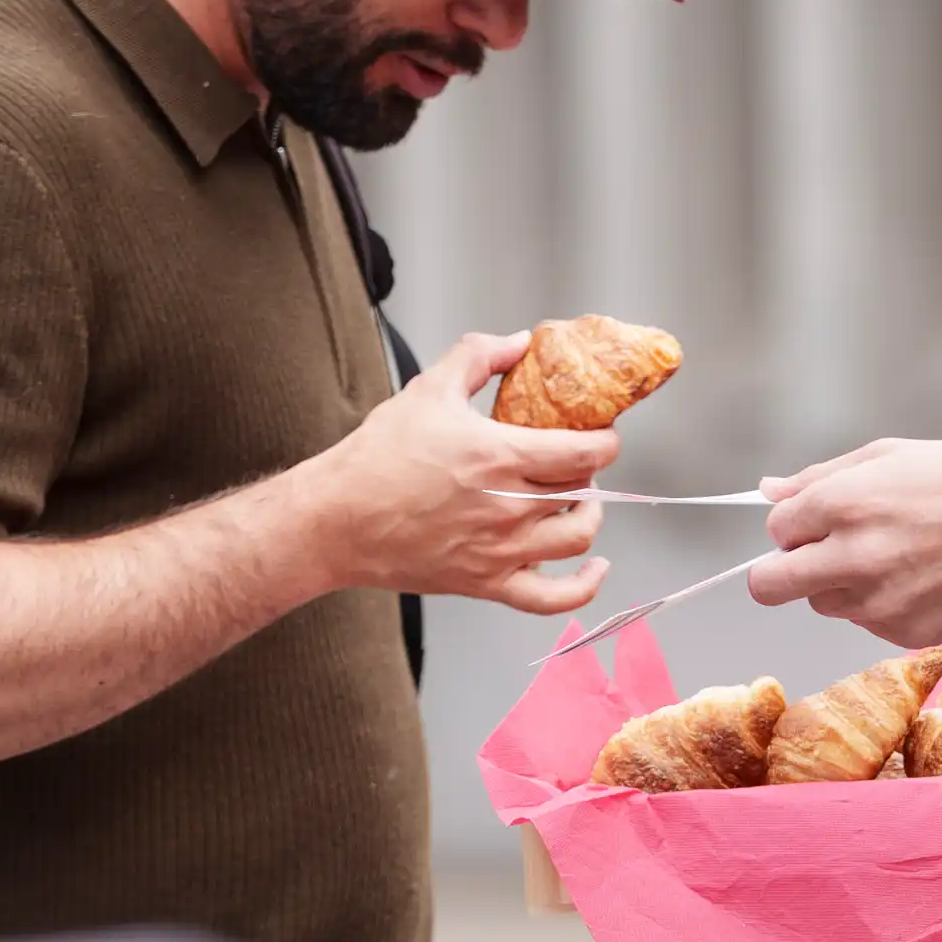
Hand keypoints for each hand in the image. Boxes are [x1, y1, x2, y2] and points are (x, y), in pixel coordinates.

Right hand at [300, 332, 618, 616]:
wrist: (335, 519)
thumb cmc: (376, 458)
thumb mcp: (428, 389)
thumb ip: (478, 356)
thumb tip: (517, 342)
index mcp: (501, 457)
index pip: (586, 452)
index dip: (606, 441)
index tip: (602, 434)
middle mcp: (508, 508)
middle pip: (583, 490)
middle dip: (588, 472)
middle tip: (573, 461)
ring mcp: (500, 551)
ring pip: (577, 538)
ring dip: (588, 516)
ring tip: (577, 501)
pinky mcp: (485, 582)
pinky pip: (552, 599)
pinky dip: (583, 587)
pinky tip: (595, 568)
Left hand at [753, 438, 941, 643]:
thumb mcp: (889, 456)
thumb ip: (820, 477)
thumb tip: (770, 491)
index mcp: (842, 505)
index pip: (777, 530)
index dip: (795, 523)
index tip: (818, 520)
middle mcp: (852, 559)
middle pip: (770, 587)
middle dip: (782, 571)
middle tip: (815, 558)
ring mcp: (877, 603)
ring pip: (824, 604)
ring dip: (839, 584)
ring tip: (893, 557)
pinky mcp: (904, 632)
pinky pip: (867, 622)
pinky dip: (881, 604)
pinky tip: (919, 577)